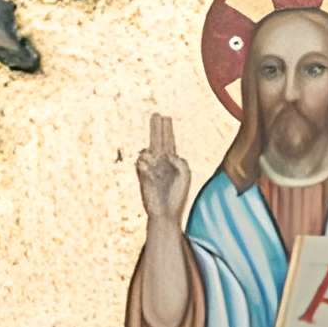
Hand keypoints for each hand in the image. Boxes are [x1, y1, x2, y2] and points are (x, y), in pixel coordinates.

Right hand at [135, 111, 189, 225]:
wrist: (166, 212)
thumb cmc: (178, 195)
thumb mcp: (186, 176)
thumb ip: (181, 162)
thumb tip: (168, 155)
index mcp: (173, 161)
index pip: (169, 141)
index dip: (167, 129)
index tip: (165, 117)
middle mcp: (161, 162)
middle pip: (157, 140)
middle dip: (156, 127)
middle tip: (156, 114)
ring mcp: (151, 168)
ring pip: (147, 150)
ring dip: (151, 152)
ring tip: (156, 159)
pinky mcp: (142, 175)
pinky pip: (141, 162)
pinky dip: (146, 162)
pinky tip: (149, 166)